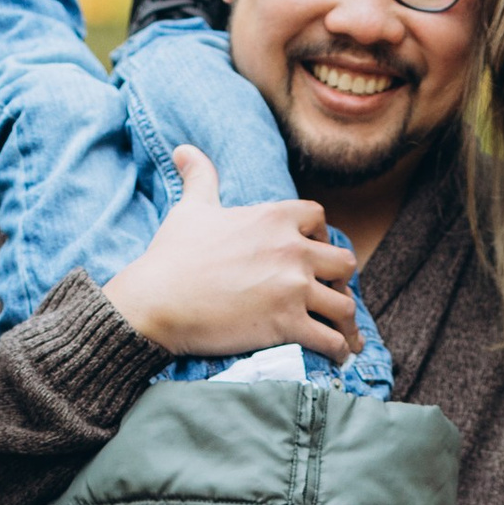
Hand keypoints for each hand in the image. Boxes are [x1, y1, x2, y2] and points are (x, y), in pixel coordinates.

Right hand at [104, 146, 360, 366]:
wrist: (156, 301)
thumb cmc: (172, 256)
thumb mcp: (191, 209)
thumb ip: (200, 177)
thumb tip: (184, 149)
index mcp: (275, 218)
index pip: (319, 218)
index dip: (320, 235)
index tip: (314, 252)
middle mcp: (292, 250)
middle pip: (343, 262)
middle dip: (341, 280)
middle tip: (331, 294)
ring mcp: (293, 288)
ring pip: (344, 304)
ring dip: (346, 321)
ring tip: (344, 333)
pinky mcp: (287, 324)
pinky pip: (331, 339)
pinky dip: (339, 349)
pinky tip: (338, 354)